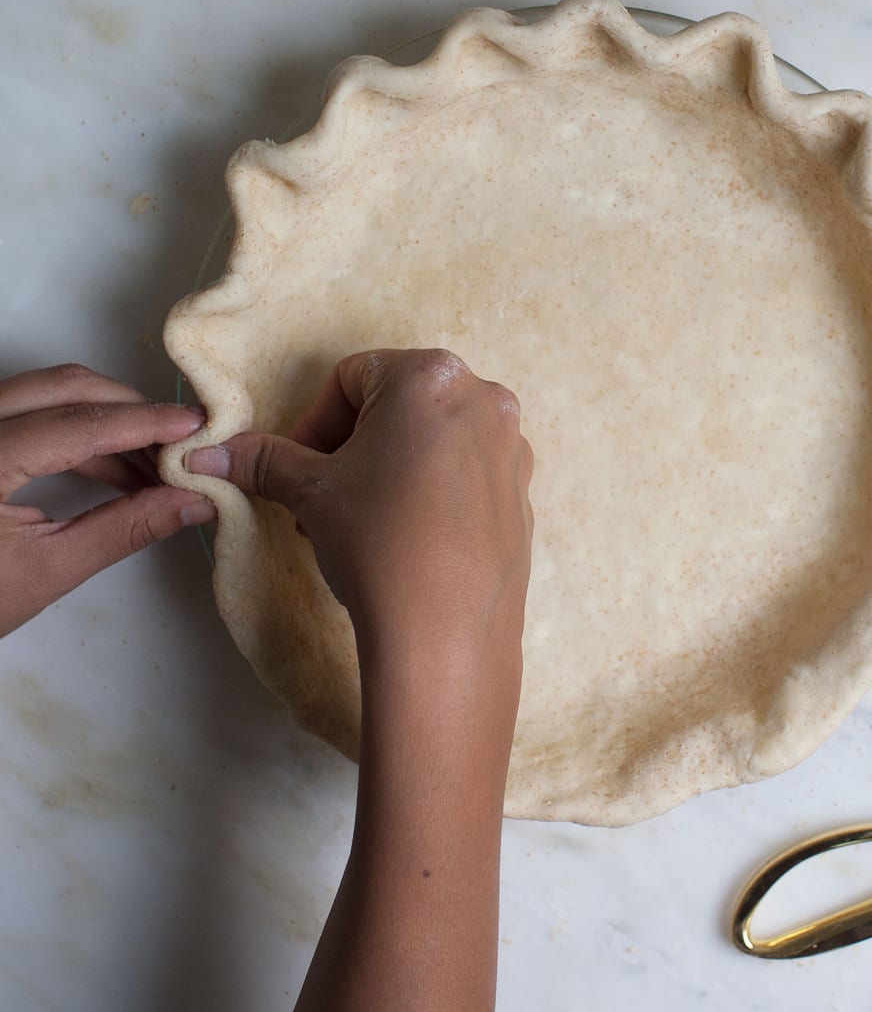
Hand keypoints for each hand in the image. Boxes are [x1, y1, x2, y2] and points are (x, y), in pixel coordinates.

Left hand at [0, 364, 214, 636]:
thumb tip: (192, 503)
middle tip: (180, 442)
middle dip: (129, 409)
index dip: (142, 422)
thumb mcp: (45, 571)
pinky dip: (79, 429)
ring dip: (108, 417)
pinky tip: (115, 466)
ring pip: (50, 391)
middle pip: (64, 387)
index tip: (195, 426)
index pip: (75, 424)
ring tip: (153, 463)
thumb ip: (123, 530)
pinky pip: (34, 409)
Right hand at [185, 349, 533, 672]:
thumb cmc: (378, 542)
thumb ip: (263, 460)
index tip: (296, 469)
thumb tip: (208, 454)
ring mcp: (512, 446)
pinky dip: (429, 491)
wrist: (445, 635)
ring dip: (387, 469)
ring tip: (357, 524)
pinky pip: (464, 474)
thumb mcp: (310, 492)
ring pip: (430, 439)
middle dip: (349, 448)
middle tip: (321, 499)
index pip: (351, 377)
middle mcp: (484, 398)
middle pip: (395, 405)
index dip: (312, 423)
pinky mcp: (522, 493)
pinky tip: (404, 539)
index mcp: (431, 376)